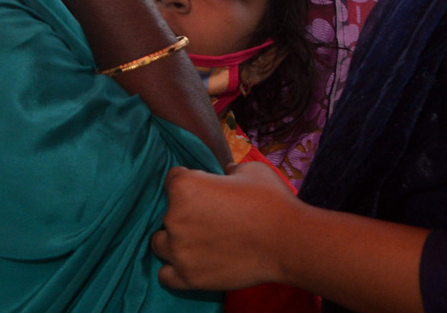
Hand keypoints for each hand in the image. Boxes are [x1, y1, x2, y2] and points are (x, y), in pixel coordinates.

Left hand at [153, 162, 298, 291]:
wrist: (286, 241)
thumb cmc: (269, 200)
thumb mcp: (250, 170)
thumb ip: (229, 169)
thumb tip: (226, 172)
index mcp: (185, 186)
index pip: (172, 179)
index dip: (190, 180)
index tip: (205, 188)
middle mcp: (174, 217)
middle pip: (167, 212)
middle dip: (184, 212)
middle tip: (209, 216)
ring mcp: (179, 250)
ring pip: (160, 243)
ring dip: (174, 240)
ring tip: (198, 240)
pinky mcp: (188, 277)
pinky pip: (165, 274)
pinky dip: (175, 268)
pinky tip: (191, 261)